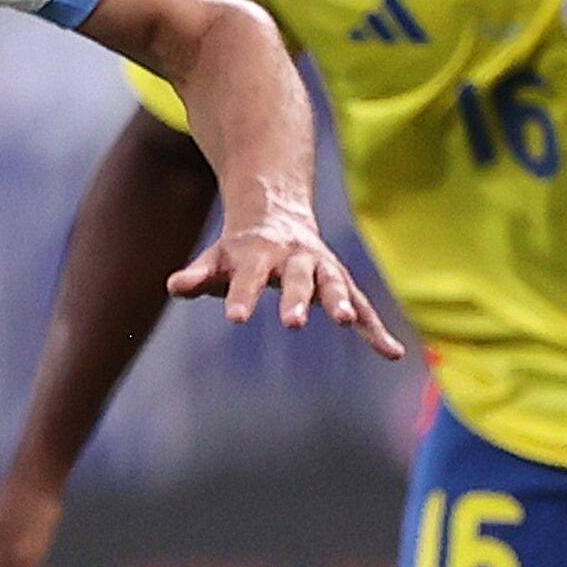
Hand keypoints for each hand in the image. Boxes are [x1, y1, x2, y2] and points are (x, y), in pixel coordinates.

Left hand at [168, 206, 403, 357]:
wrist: (278, 213)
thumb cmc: (239, 249)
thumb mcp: (215, 259)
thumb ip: (197, 275)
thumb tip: (175, 286)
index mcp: (260, 252)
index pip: (248, 275)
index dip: (241, 295)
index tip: (235, 317)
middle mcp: (295, 258)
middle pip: (297, 277)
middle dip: (297, 297)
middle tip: (294, 322)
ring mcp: (322, 268)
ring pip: (335, 283)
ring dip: (341, 302)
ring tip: (349, 323)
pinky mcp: (341, 282)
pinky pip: (363, 306)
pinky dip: (377, 329)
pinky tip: (392, 354)